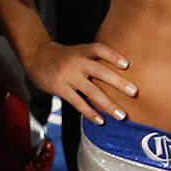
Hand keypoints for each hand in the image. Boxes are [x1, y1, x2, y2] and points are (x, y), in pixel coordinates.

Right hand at [20, 40, 134, 124]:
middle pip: (100, 71)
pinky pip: (77, 102)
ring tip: (121, 115)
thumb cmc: (62, 56)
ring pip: (91, 90)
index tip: (127, 65)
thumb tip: (118, 74)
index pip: (99, 50)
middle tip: (134, 92)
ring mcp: (68, 75)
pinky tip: (100, 120)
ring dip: (108, 104)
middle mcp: (76, 62)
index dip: (113, 56)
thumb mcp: (77, 52)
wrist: (36, 56)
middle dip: (118, 82)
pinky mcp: (60, 88)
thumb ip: (93, 60)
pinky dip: (90, 112)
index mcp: (81, 51)